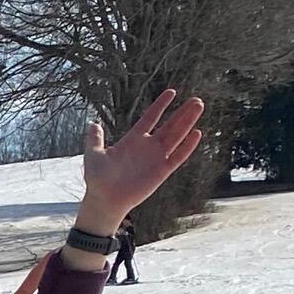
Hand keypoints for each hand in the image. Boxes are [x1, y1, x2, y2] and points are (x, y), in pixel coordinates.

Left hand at [76, 90, 204, 227]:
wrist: (105, 200)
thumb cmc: (97, 179)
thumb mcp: (94, 155)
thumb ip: (95, 139)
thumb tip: (93, 124)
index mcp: (133, 140)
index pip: (151, 118)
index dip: (161, 105)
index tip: (172, 92)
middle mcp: (148, 147)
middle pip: (169, 125)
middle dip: (182, 112)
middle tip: (196, 99)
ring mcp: (156, 158)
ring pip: (177, 136)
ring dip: (188, 122)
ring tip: (199, 107)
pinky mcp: (162, 171)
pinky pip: (178, 156)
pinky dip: (188, 146)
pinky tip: (197, 133)